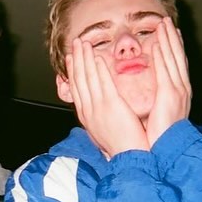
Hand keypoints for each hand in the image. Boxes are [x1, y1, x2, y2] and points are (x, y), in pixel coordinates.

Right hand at [65, 38, 147, 156]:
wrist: (128, 158)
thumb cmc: (122, 146)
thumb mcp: (104, 130)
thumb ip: (100, 116)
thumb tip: (99, 108)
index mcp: (86, 116)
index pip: (77, 89)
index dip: (73, 71)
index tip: (72, 58)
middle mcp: (88, 110)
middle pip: (79, 80)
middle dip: (77, 59)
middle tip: (75, 42)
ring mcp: (98, 108)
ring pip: (88, 78)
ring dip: (85, 58)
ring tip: (84, 43)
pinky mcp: (111, 106)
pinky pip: (103, 83)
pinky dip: (99, 69)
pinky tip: (97, 57)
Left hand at [146, 17, 191, 145]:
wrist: (166, 151)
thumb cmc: (160, 137)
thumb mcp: (158, 114)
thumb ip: (156, 101)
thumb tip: (149, 95)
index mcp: (177, 94)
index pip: (175, 66)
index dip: (173, 48)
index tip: (169, 34)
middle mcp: (181, 90)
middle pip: (177, 58)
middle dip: (173, 38)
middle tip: (168, 22)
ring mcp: (178, 92)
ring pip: (173, 60)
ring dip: (169, 41)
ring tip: (164, 25)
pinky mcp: (170, 96)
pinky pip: (166, 71)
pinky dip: (163, 56)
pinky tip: (159, 44)